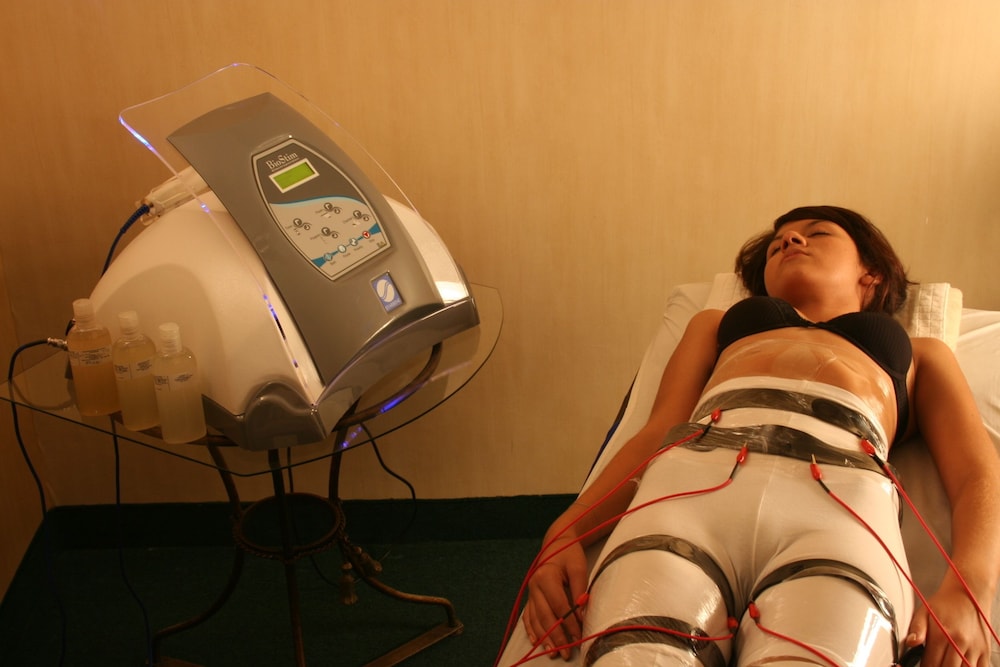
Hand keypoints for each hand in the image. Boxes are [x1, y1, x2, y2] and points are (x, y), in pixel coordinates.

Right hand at [523, 536, 589, 659]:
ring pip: (535, 619)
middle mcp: (534, 586)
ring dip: (543, 638)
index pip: (559, 605)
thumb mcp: (578, 567)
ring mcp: (530, 592)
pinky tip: (536, 642)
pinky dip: (531, 630)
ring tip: (553, 653)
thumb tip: (581, 614)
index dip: (569, 622)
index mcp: (546, 576)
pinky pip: (528, 617)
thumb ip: (580, 589)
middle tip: (567, 652)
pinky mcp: (530, 597)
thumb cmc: (569, 554)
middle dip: (556, 636)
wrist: (556, 543)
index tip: (579, 635)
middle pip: (545, 616)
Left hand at [905, 580, 991, 666]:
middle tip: (934, 663)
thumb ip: (916, 628)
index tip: (923, 664)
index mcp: (942, 634)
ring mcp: (974, 648)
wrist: (969, 593)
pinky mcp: (985, 650)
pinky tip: (960, 664)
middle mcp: (960, 642)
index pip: (931, 664)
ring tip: (946, 663)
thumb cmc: (944, 603)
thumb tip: (910, 643)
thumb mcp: (924, 611)